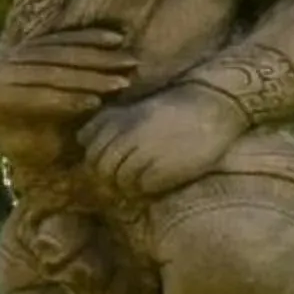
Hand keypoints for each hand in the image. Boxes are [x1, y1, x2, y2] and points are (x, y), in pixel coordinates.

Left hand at [0, 28, 135, 148]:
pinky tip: (114, 39)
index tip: (97, 104)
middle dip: (91, 76)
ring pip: (61, 51)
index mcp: (0, 99)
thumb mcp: (19, 146)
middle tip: (124, 81)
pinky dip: (89, 37)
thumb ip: (46, 143)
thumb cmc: (3, 132)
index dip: (66, 100)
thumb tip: (83, 147)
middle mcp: (8, 71)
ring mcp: (19, 53)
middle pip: (53, 70)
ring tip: (128, 61)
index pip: (37, 97)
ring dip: (97, 55)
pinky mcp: (30, 42)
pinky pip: (61, 37)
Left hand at [80, 82, 248, 196]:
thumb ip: (105, 122)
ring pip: (120, 181)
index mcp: (116, 121)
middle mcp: (126, 136)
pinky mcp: (164, 168)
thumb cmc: (172, 109)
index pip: (90, 152)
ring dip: (128, 185)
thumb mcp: (133, 108)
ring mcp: (144, 153)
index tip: (112, 166)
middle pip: (101, 169)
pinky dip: (146, 189)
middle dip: (109, 178)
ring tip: (143, 179)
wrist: (214, 104)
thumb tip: (80, 139)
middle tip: (125, 179)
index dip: (97, 163)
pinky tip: (158, 180)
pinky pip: (143, 188)